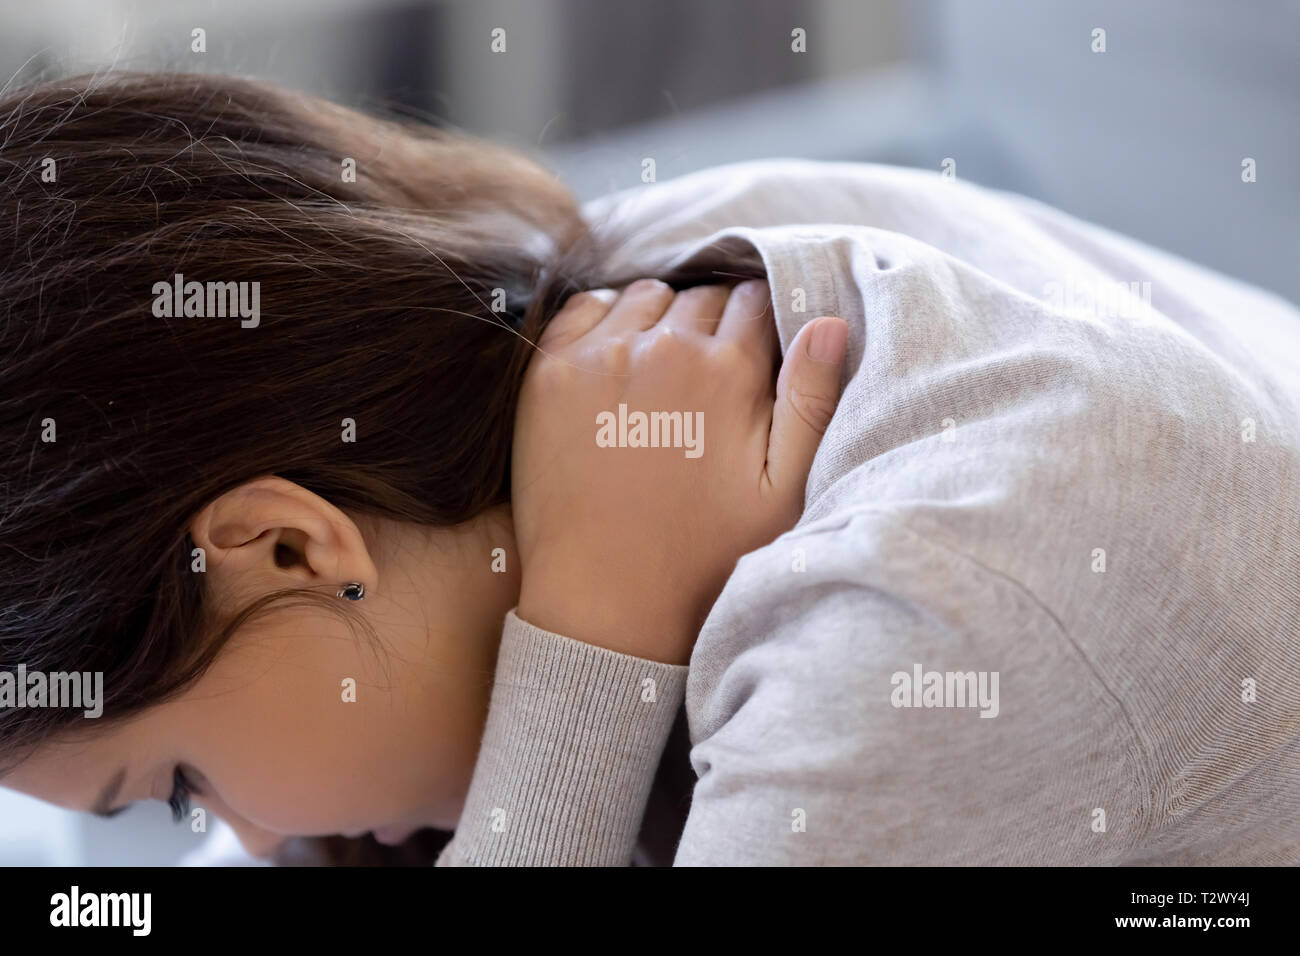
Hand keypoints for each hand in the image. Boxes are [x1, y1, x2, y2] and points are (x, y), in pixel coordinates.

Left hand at [511, 278, 847, 663]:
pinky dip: (605, 320)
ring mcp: (599, 355)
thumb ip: (811, 401)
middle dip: (714, 325)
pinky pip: (585, 308)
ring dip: (662, 321)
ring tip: (664, 375)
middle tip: (709, 381)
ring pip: (647, 297)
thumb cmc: (705, 555)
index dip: (762, 326)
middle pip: (702, 297)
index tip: (754, 358)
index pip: (757, 301)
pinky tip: (616, 363)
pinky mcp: (549, 372)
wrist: (606, 599)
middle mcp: (662, 348)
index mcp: (728, 371)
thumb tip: (827, 322)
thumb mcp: (782, 492)